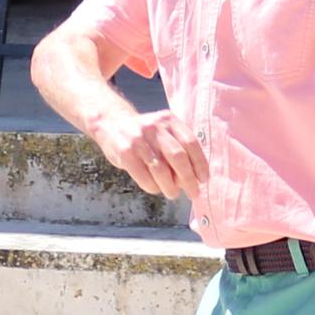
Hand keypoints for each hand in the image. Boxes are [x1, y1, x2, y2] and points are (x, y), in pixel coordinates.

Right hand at [91, 104, 206, 199]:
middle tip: (193, 192)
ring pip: (161, 170)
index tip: (203, 179)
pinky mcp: (125, 152)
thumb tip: (195, 176)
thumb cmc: (145, 134)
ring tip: (173, 193)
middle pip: (178, 157)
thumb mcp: (163, 129)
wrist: (111, 123)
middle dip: (188, 179)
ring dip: (170, 187)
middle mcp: (155, 127)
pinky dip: (153, 187)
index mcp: (169, 120)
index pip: (191, 143)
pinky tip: (155, 188)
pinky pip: (144, 177)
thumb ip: (178, 145)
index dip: (200, 164)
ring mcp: (139, 139)